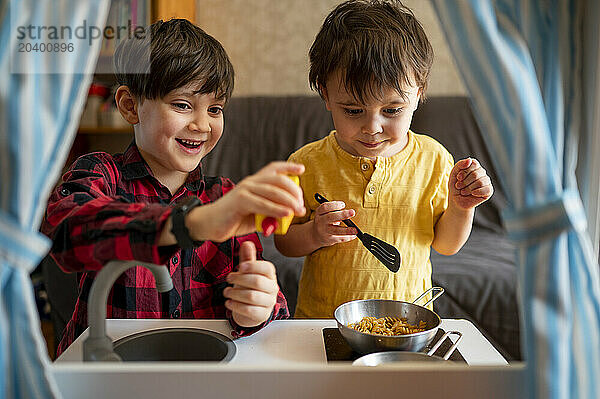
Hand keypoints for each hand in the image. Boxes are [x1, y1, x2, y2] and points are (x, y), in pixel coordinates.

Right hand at [188, 162, 305, 241]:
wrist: (208, 224)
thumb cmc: (234, 219)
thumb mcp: (257, 215)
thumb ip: (271, 212)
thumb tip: (288, 215)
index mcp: (254, 182)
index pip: (273, 168)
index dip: (288, 167)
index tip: (302, 170)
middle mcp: (250, 182)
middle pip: (278, 179)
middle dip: (294, 190)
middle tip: (302, 204)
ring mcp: (244, 190)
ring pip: (272, 190)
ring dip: (289, 201)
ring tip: (299, 211)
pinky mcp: (240, 201)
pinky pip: (262, 203)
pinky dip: (276, 209)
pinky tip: (286, 214)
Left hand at [224, 241, 278, 326]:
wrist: (251, 310)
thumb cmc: (249, 288)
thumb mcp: (247, 272)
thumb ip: (247, 258)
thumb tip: (247, 243)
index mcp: (269, 275)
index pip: (267, 268)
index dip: (253, 266)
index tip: (241, 267)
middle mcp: (272, 288)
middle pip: (257, 281)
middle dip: (239, 279)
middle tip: (229, 278)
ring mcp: (268, 302)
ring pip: (252, 296)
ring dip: (235, 293)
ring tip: (227, 292)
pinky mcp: (262, 315)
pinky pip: (249, 310)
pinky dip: (236, 306)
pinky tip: (229, 302)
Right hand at [311, 201, 356, 246]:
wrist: (315, 235)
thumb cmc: (324, 221)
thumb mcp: (324, 213)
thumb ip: (334, 211)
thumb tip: (348, 212)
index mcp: (319, 213)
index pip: (325, 207)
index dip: (335, 205)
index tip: (343, 204)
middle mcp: (320, 222)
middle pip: (330, 217)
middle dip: (342, 215)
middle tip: (352, 212)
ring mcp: (324, 231)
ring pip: (335, 230)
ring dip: (346, 230)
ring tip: (355, 230)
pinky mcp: (329, 239)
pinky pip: (340, 238)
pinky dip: (348, 237)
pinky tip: (354, 235)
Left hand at [448, 158, 492, 209]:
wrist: (456, 201)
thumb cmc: (455, 186)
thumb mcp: (453, 174)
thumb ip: (459, 165)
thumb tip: (469, 159)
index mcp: (474, 166)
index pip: (473, 163)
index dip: (464, 172)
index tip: (458, 178)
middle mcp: (482, 172)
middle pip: (475, 174)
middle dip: (464, 182)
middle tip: (459, 186)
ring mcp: (486, 181)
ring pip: (480, 182)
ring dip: (468, 188)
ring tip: (463, 191)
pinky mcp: (489, 191)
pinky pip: (486, 189)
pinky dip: (476, 192)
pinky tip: (472, 194)